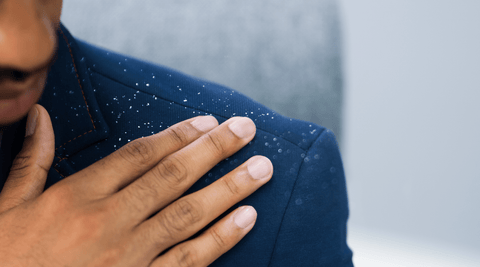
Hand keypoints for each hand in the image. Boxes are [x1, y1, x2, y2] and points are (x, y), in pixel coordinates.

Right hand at [0, 104, 271, 266]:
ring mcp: (129, 254)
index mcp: (78, 195)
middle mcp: (110, 219)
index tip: (208, 121)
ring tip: (262, 169)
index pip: (140, 154)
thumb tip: (41, 116)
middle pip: (174, 175)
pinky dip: (221, 238)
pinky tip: (247, 218)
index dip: (179, 135)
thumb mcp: (7, 206)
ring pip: (190, 213)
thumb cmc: (7, 258)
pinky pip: (189, 260)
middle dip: (216, 149)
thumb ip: (32, 159)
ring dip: (230, 188)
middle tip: (247, 129)